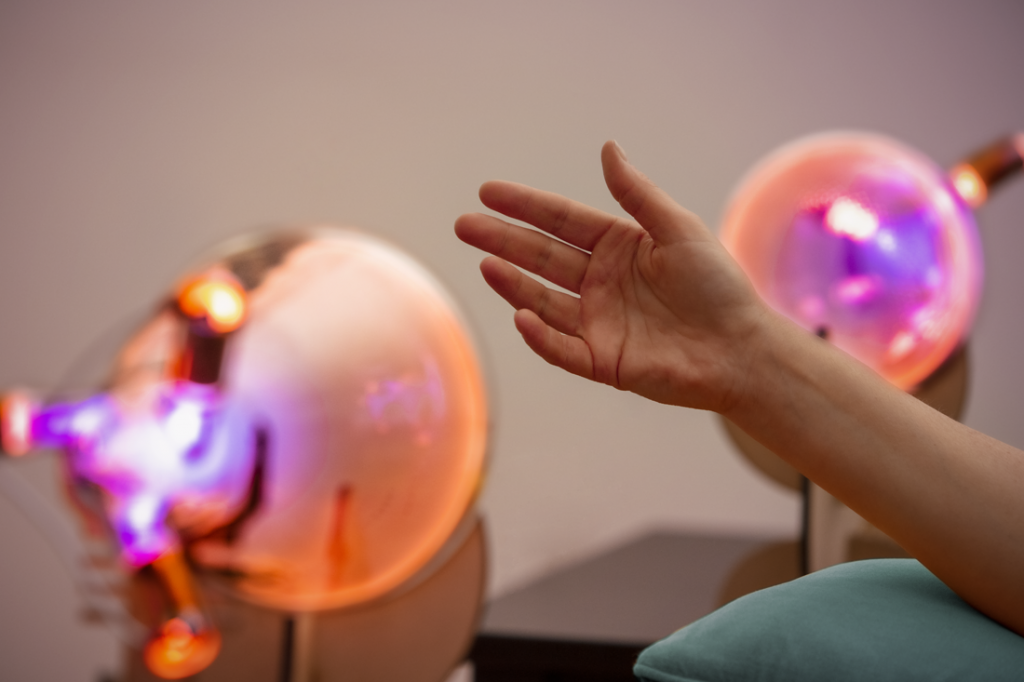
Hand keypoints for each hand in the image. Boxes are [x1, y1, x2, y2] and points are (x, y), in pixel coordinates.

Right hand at [455, 141, 770, 412]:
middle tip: (464, 225)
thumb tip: (607, 147)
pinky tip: (521, 315)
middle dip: (502, 240)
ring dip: (513, 283)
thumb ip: (637, 194)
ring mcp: (596, 322)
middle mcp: (599, 283)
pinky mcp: (601, 361)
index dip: (524, 206)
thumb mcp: (678, 229)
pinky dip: (540, 335)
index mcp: (617, 247)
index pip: (560, 221)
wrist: (741, 348)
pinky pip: (561, 347)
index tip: (487, 191)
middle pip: (541, 257)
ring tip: (485, 263)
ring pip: (542, 300)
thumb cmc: (718, 286)